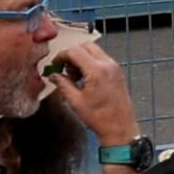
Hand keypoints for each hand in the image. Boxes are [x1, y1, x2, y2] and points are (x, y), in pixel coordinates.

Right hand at [37, 27, 137, 146]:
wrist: (120, 128)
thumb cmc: (100, 117)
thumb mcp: (75, 101)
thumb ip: (63, 84)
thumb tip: (54, 76)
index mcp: (97, 71)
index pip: (75, 51)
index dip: (61, 56)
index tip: (55, 65)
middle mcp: (108, 65)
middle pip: (86, 46)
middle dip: (72, 54)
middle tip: (64, 69)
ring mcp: (115, 68)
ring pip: (94, 51)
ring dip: (82, 58)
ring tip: (75, 77)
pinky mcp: (118, 73)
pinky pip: (102, 59)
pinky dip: (91, 63)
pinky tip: (85, 79)